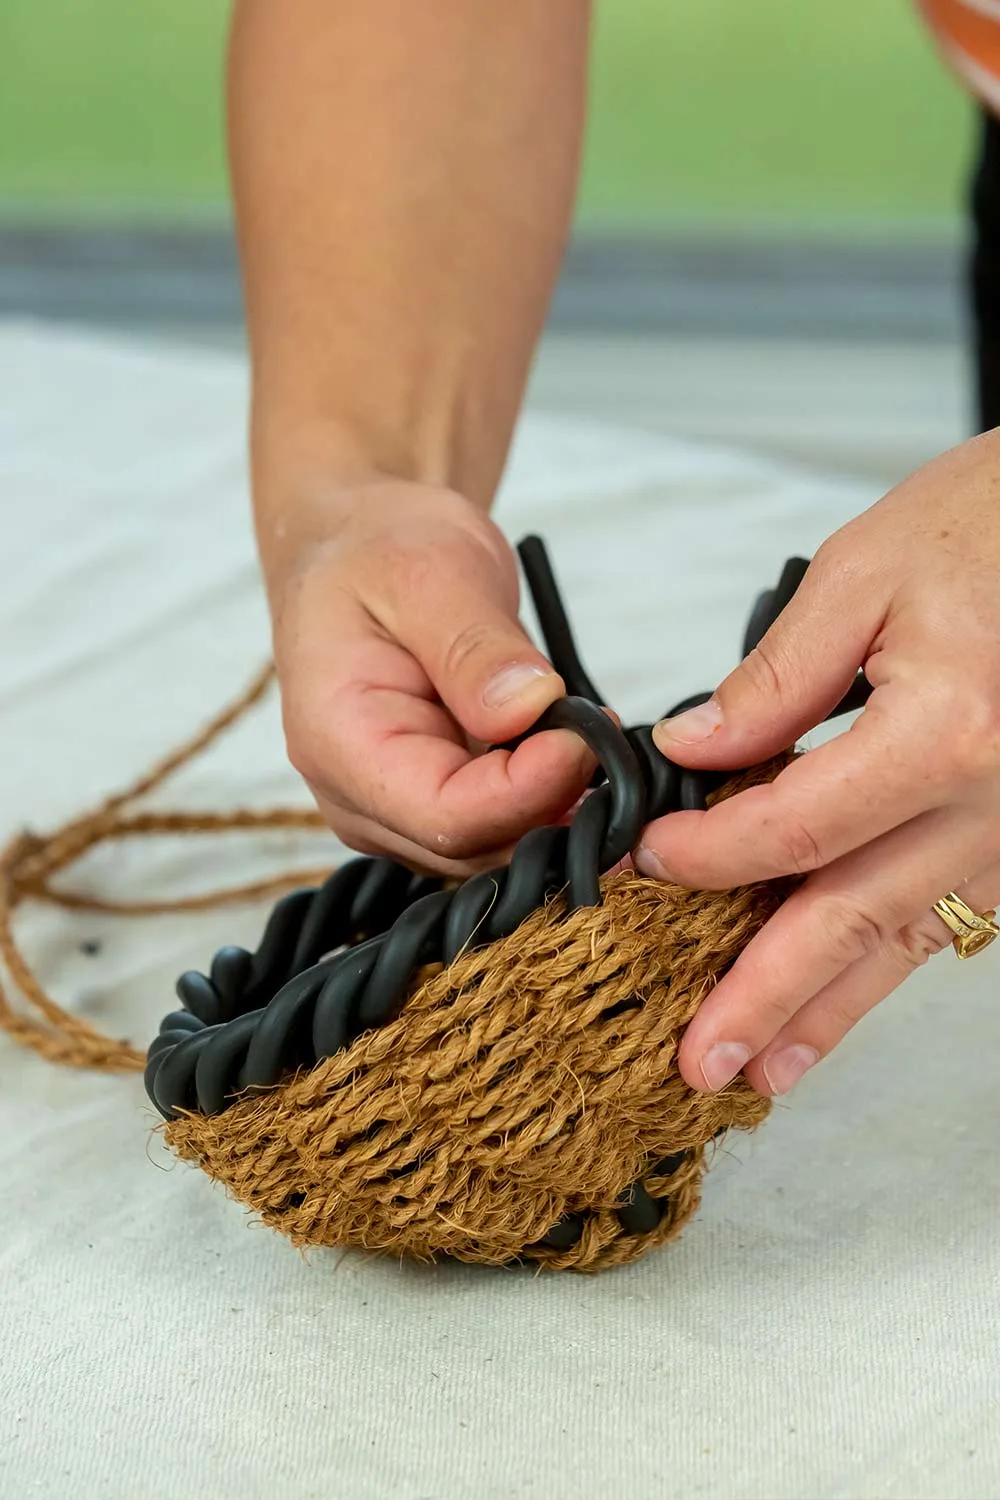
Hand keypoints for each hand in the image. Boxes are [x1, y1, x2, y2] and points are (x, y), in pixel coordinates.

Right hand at [264, 479, 594, 874]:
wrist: (359, 548)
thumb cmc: (379, 549)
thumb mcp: (429, 573)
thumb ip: (475, 647)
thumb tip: (529, 709)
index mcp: (338, 742)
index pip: (443, 814)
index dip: (526, 791)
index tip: (584, 737)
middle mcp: (358, 797)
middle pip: (473, 848)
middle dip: (549, 804)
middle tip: (604, 733)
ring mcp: (394, 809)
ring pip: (492, 850)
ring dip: (552, 807)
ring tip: (590, 733)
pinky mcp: (432, 803)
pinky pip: (498, 829)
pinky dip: (544, 800)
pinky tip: (570, 749)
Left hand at [634, 430, 999, 1096]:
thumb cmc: (992, 526)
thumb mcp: (864, 573)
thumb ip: (776, 678)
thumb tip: (695, 751)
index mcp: (946, 733)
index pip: (794, 826)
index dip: (709, 853)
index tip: (649, 862)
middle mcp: (994, 802)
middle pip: (851, 918)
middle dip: (764, 997)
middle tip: (697, 1063)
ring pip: (905, 940)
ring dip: (829, 1011)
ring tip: (763, 1075)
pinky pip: (946, 917)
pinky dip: (886, 966)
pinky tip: (841, 1000)